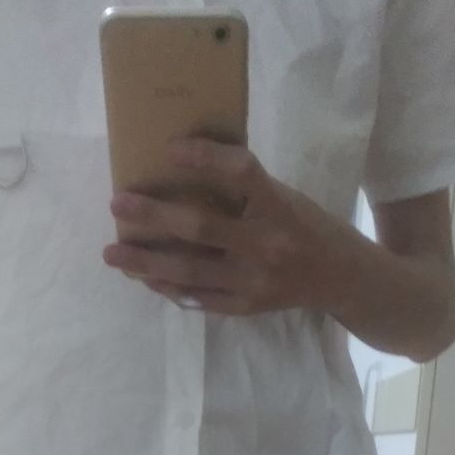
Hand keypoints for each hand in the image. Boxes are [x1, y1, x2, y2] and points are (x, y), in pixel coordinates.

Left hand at [103, 138, 354, 315]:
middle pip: (201, 228)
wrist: (341, 279)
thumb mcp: (285, 196)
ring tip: (113, 254)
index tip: (170, 148)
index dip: (205, 158)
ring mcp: (254, 281)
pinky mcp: (246, 306)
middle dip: (154, 216)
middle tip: (117, 204)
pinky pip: (199, 299)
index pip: (240, 174)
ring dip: (146, 262)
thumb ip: (246, 190)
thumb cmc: (307, 225)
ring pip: (190, 271)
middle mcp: (266, 245)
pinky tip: (143, 277)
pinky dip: (169, 287)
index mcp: (280, 206)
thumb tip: (184, 170)